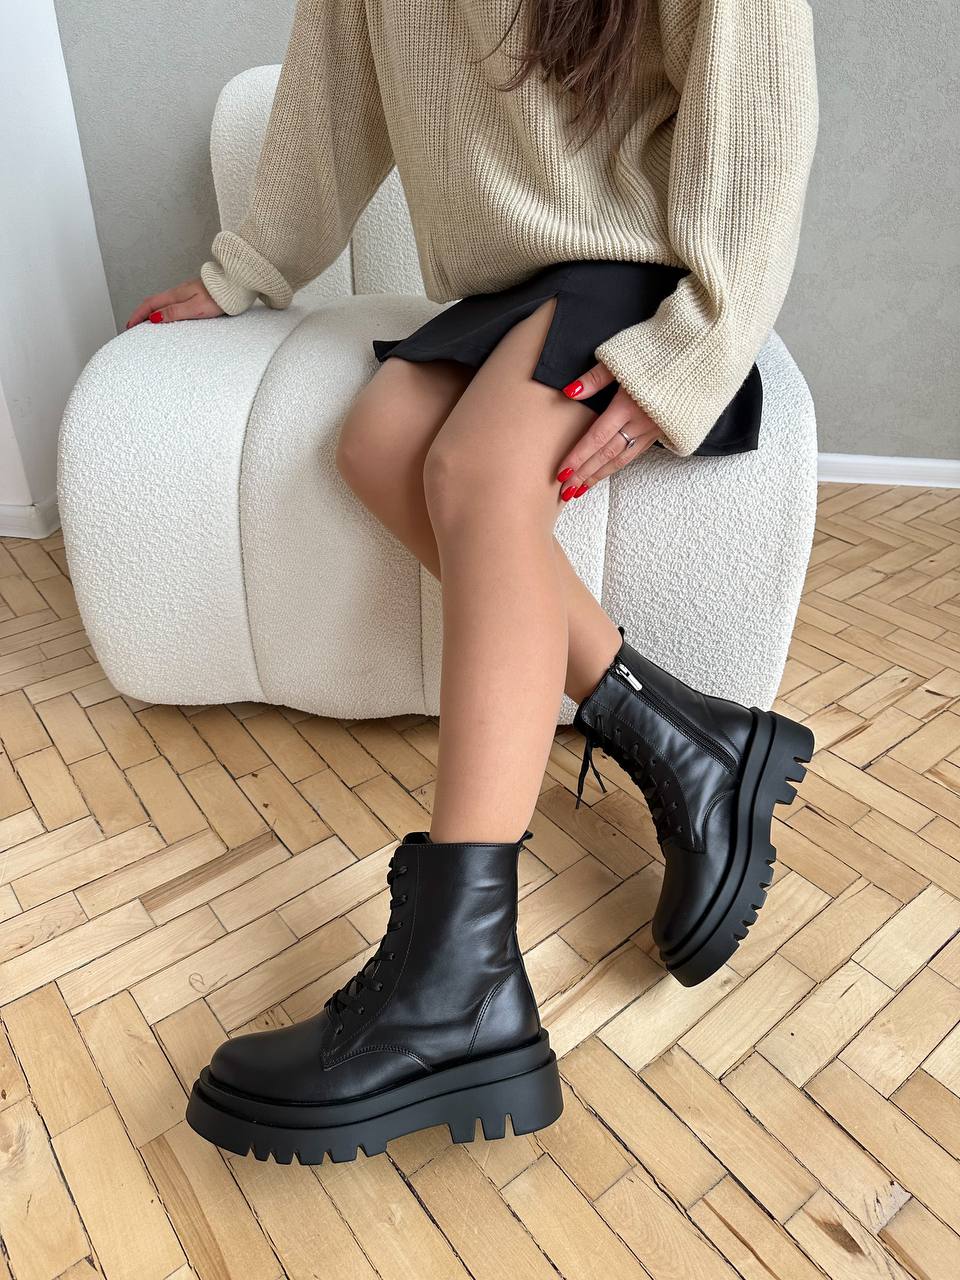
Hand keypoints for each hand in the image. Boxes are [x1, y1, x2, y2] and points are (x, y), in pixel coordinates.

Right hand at [125, 277, 223, 328]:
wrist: (234, 285)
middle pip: (153, 303)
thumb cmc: (218, 297)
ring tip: (146, 325)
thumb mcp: (195, 308)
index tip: (129, 326)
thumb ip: (174, 313)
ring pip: (162, 303)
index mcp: (175, 295)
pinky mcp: (193, 296)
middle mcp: (178, 293)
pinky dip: (163, 311)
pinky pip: (172, 304)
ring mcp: (185, 294)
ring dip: (151, 313)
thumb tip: (154, 318)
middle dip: (140, 314)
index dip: (137, 315)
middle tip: (133, 326)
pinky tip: (166, 317)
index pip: (150, 305)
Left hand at [554, 360, 659, 500]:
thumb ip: (596, 376)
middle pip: (607, 454)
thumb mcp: (624, 356)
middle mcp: (641, 422)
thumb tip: (571, 392)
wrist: (705, 353)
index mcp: (628, 405)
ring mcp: (655, 428)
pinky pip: (637, 452)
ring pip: (623, 458)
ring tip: (582, 488)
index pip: (596, 438)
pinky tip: (608, 470)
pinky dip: (619, 464)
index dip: (578, 457)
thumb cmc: (663, 349)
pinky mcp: (665, 429)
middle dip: (585, 474)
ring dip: (601, 474)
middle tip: (566, 491)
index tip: (561, 473)